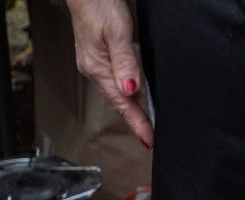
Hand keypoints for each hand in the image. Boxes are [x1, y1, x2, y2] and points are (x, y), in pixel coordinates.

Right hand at [65, 0, 152, 147]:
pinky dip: (126, 94)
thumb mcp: (116, 32)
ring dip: (131, 110)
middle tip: (150, 139)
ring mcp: (94, 65)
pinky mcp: (98, 58)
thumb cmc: (100, 5)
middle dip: (135, 122)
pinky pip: (114, 83)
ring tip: (144, 125)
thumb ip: (125, 61)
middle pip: (118, 103)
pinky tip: (133, 97)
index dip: (137, 123)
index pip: (122, 103)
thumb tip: (130, 90)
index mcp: (97, 68)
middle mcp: (94, 70)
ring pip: (116, 94)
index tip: (149, 140)